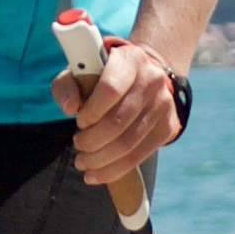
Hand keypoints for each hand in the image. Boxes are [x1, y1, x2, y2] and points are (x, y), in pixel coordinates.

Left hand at [55, 35, 183, 186]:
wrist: (143, 76)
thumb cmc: (103, 76)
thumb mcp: (80, 71)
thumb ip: (67, 85)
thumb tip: (70, 108)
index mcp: (131, 60)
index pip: (111, 89)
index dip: (91, 111)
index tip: (79, 121)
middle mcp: (153, 80)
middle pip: (118, 122)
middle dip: (92, 142)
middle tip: (78, 147)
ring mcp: (163, 105)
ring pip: (128, 143)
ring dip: (100, 160)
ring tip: (83, 163)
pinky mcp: (168, 126)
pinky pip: (140, 156)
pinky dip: (115, 170)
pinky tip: (97, 173)